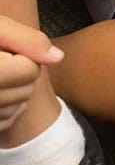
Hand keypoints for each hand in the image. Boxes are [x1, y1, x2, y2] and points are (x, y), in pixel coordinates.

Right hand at [0, 16, 62, 131]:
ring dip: (13, 91)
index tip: (6, 48)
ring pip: (16, 109)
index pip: (30, 70)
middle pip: (26, 90)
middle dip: (20, 73)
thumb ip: (26, 40)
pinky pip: (3, 124)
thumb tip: (58, 58)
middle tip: (1, 59)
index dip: (24, 54)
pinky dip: (4, 110)